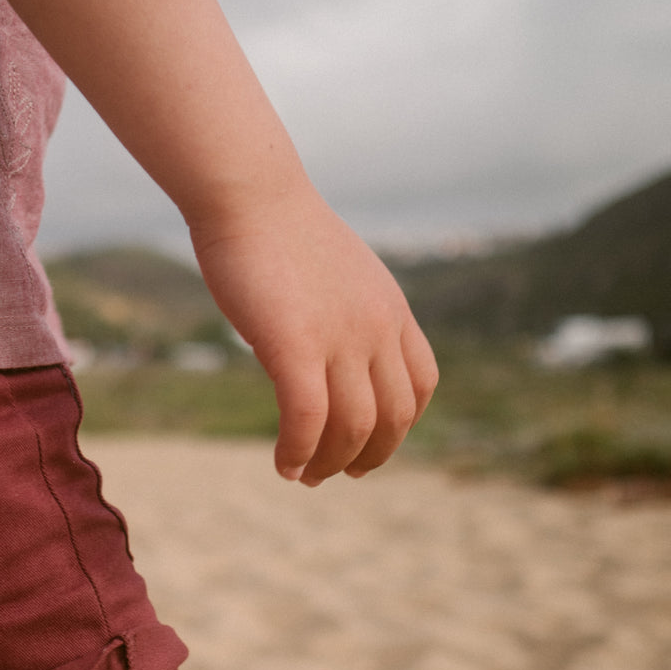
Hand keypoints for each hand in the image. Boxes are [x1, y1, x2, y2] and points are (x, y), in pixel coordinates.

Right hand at [192, 189, 437, 485]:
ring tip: (304, 476)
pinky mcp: (295, 345)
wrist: (250, 193)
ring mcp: (340, 337)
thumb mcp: (328, 271)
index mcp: (389, 309)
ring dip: (330, 463)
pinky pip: (307, 419)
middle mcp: (376, 328)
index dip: (399, 426)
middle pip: (393, 416)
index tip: (367, 444)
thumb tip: (320, 337)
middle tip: (333, 474)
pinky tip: (283, 464)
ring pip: (352, 426)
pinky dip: (298, 451)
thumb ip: (340, 309)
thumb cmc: (275, 226)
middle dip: (368, 456)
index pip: (419, 384)